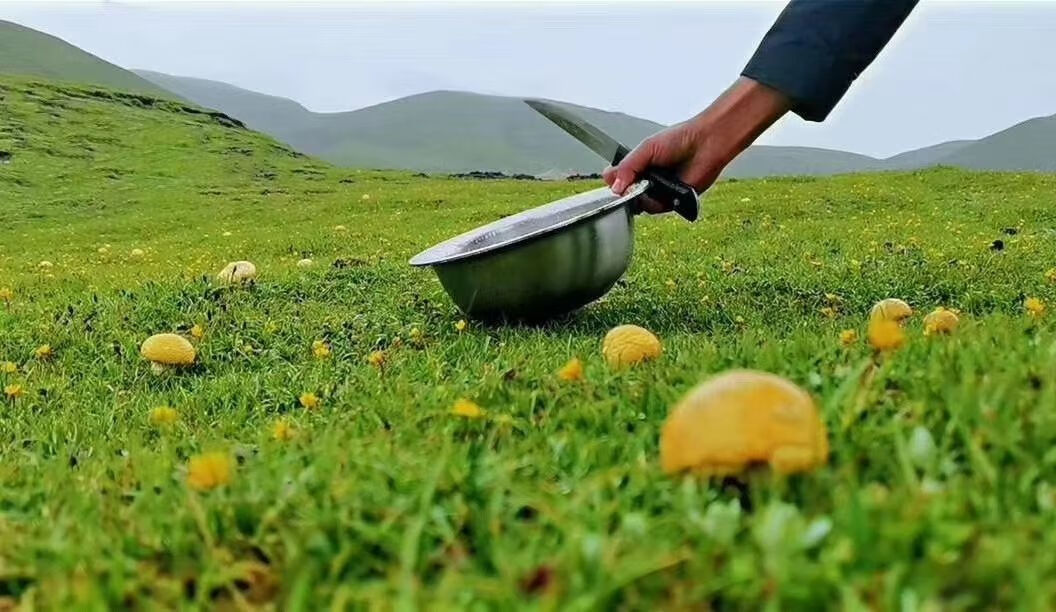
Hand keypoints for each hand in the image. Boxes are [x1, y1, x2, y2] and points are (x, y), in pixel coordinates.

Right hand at [603, 77, 790, 213]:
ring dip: (642, 199)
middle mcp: (645, 180)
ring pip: (639, 205)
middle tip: (630, 187)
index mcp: (637, 166)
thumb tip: (615, 187)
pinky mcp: (671, 201)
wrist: (705, 144)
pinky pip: (657, 209)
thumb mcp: (647, 148)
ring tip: (651, 184)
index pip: (615, 178)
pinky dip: (657, 203)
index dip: (613, 182)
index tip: (614, 182)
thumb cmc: (678, 140)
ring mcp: (657, 192)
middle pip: (625, 195)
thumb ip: (628, 167)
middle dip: (625, 194)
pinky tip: (662, 191)